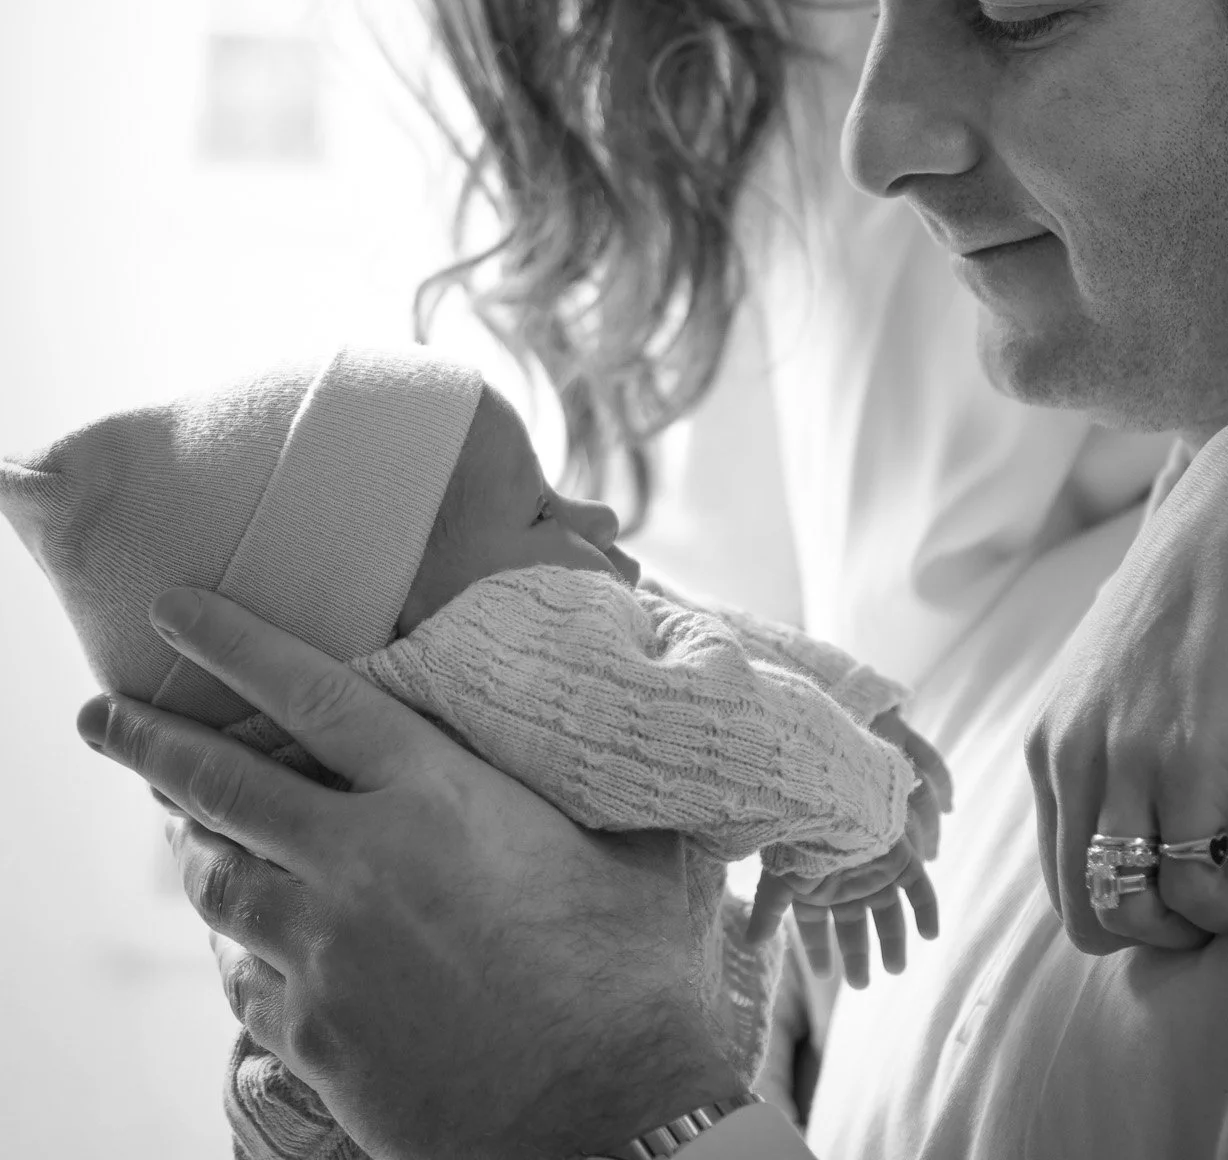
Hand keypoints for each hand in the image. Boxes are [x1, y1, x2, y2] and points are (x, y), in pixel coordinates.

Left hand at [75, 589, 740, 1159]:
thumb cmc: (633, 977)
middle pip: (223, 785)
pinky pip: (245, 981)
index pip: (311, 693)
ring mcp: (326, 955)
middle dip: (147, 741)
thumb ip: (588, 788)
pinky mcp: (315, 1039)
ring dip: (194, 849)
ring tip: (182, 832)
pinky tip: (251, 950)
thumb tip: (621, 736)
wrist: (611, 1123)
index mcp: (436, 794)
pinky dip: (240, 953)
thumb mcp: (629, 849)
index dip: (233, 643)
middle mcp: (361, 861)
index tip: (174, 611)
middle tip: (101, 713)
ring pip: (218, 883)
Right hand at [745, 710, 949, 985]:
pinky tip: (931, 936)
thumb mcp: (778, 883)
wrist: (830, 806)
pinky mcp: (900, 858)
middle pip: (855, 923)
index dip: (819, 948)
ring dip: (893, 940)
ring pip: (887, 911)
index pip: (815, 924)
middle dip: (858, 954)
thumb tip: (748, 944)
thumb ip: (767, 914)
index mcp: (816, 887)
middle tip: (862, 984)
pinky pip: (920, 888)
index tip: (825, 973)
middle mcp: (846, 881)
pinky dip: (927, 911)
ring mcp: (874, 870)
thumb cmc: (799, 843)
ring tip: (896, 969)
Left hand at [1025, 394, 1227, 954]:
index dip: (1127, 903)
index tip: (1179, 873)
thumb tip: (1131, 829)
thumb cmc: (1195, 605)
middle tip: (1212, 884)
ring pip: (1134, 913)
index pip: (1061, 881)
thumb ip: (1109, 752)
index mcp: (1047, 744)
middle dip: (1157, 929)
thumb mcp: (1119, 685)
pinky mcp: (1187, 762)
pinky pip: (1196, 886)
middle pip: (1089, 913)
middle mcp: (1070, 757)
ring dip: (1195, 918)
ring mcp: (1125, 761)